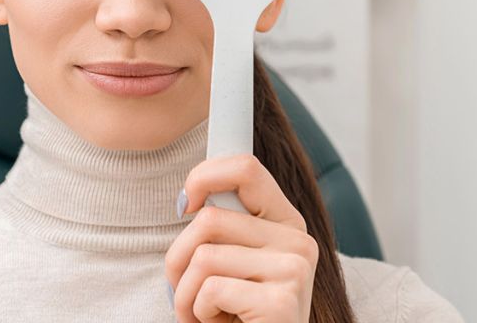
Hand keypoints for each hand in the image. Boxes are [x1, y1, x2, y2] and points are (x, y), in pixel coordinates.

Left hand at [164, 153, 317, 322]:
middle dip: (178, 258)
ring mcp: (295, 269)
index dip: (204, 176)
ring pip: (203, 255)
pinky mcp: (282, 301)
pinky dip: (198, 313)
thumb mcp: (230, 263)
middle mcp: (298, 241)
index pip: (245, 168)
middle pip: (209, 219)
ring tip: (204, 313)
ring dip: (186, 293)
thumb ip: (222, 228)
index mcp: (285, 222)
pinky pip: (210, 289)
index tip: (183, 204)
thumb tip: (189, 200)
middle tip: (187, 291)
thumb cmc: (236, 315)